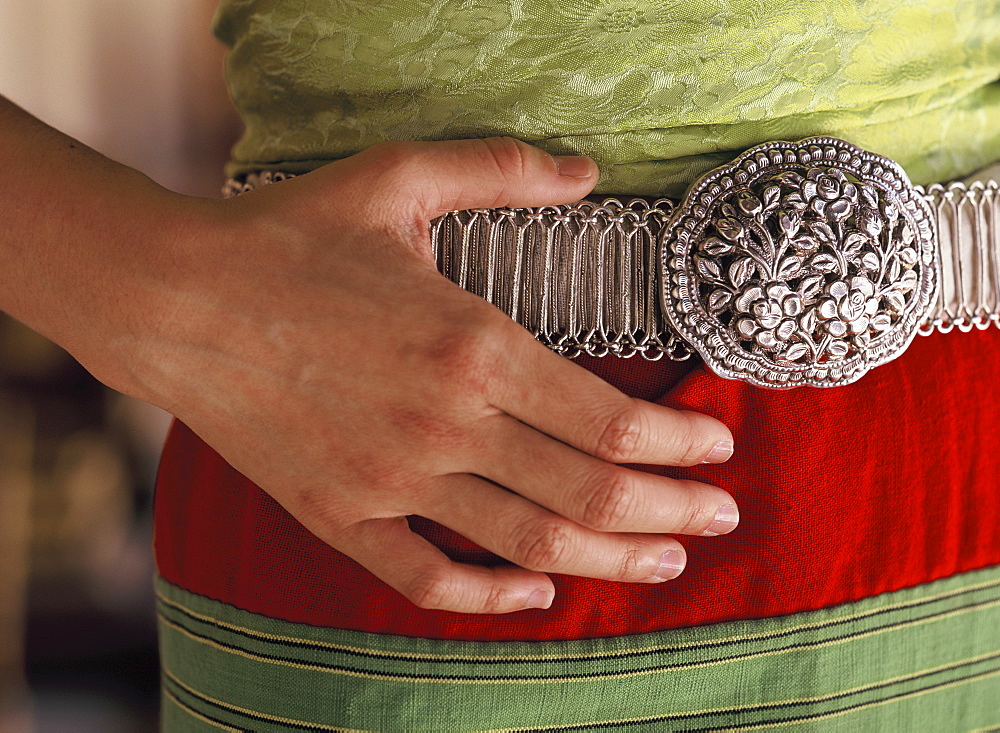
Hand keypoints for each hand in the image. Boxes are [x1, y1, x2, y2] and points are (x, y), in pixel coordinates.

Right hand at [77, 138, 739, 612]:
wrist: (175, 298)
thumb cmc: (288, 237)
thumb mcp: (397, 179)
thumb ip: (501, 170)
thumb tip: (585, 169)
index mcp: (472, 346)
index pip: (613, 421)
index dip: (682, 441)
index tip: (717, 445)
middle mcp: (443, 426)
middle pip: (592, 494)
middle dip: (673, 509)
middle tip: (719, 515)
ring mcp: (391, 481)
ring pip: (528, 546)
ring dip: (611, 558)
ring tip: (666, 558)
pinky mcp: (340, 515)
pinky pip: (427, 579)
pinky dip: (492, 600)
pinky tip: (535, 594)